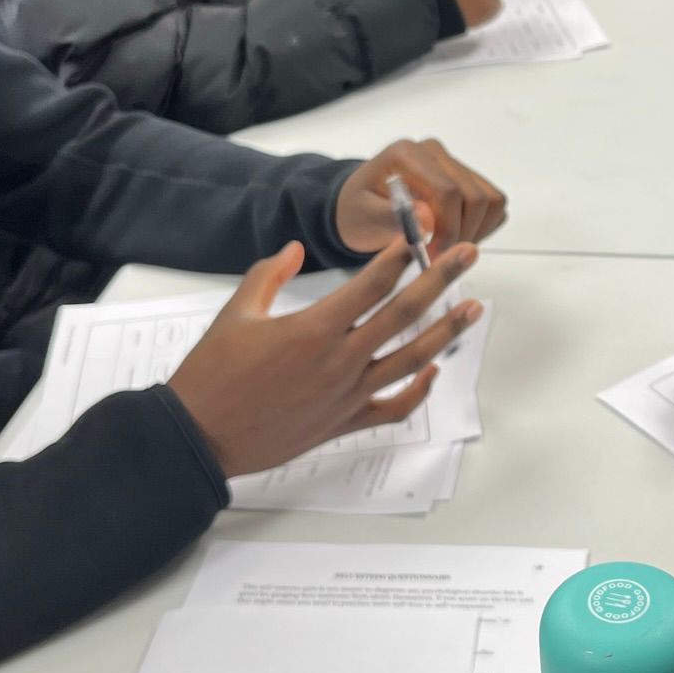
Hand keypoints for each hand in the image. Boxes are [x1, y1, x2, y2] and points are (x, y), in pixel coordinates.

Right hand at [167, 241, 480, 477]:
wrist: (200, 437)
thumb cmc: (212, 376)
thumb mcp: (236, 312)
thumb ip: (269, 274)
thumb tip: (296, 249)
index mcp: (313, 329)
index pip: (371, 283)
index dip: (399, 256)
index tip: (419, 235)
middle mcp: (339, 361)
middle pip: (404, 313)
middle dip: (440, 279)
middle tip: (468, 255)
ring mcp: (347, 395)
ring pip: (412, 359)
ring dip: (447, 331)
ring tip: (473, 308)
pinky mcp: (345, 423)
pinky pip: (394, 407)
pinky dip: (418, 390)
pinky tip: (433, 370)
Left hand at [335, 139, 506, 253]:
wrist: (360, 205)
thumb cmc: (358, 210)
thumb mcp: (362, 217)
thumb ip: (392, 216)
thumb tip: (428, 219)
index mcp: (408, 154)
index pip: (448, 190)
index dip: (448, 229)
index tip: (434, 256)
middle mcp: (435, 153)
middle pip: (476, 196)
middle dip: (462, 235)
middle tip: (440, 260)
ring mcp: (453, 164)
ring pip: (491, 200)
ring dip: (476, 232)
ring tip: (448, 251)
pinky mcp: (466, 179)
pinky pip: (493, 205)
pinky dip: (482, 228)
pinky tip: (455, 240)